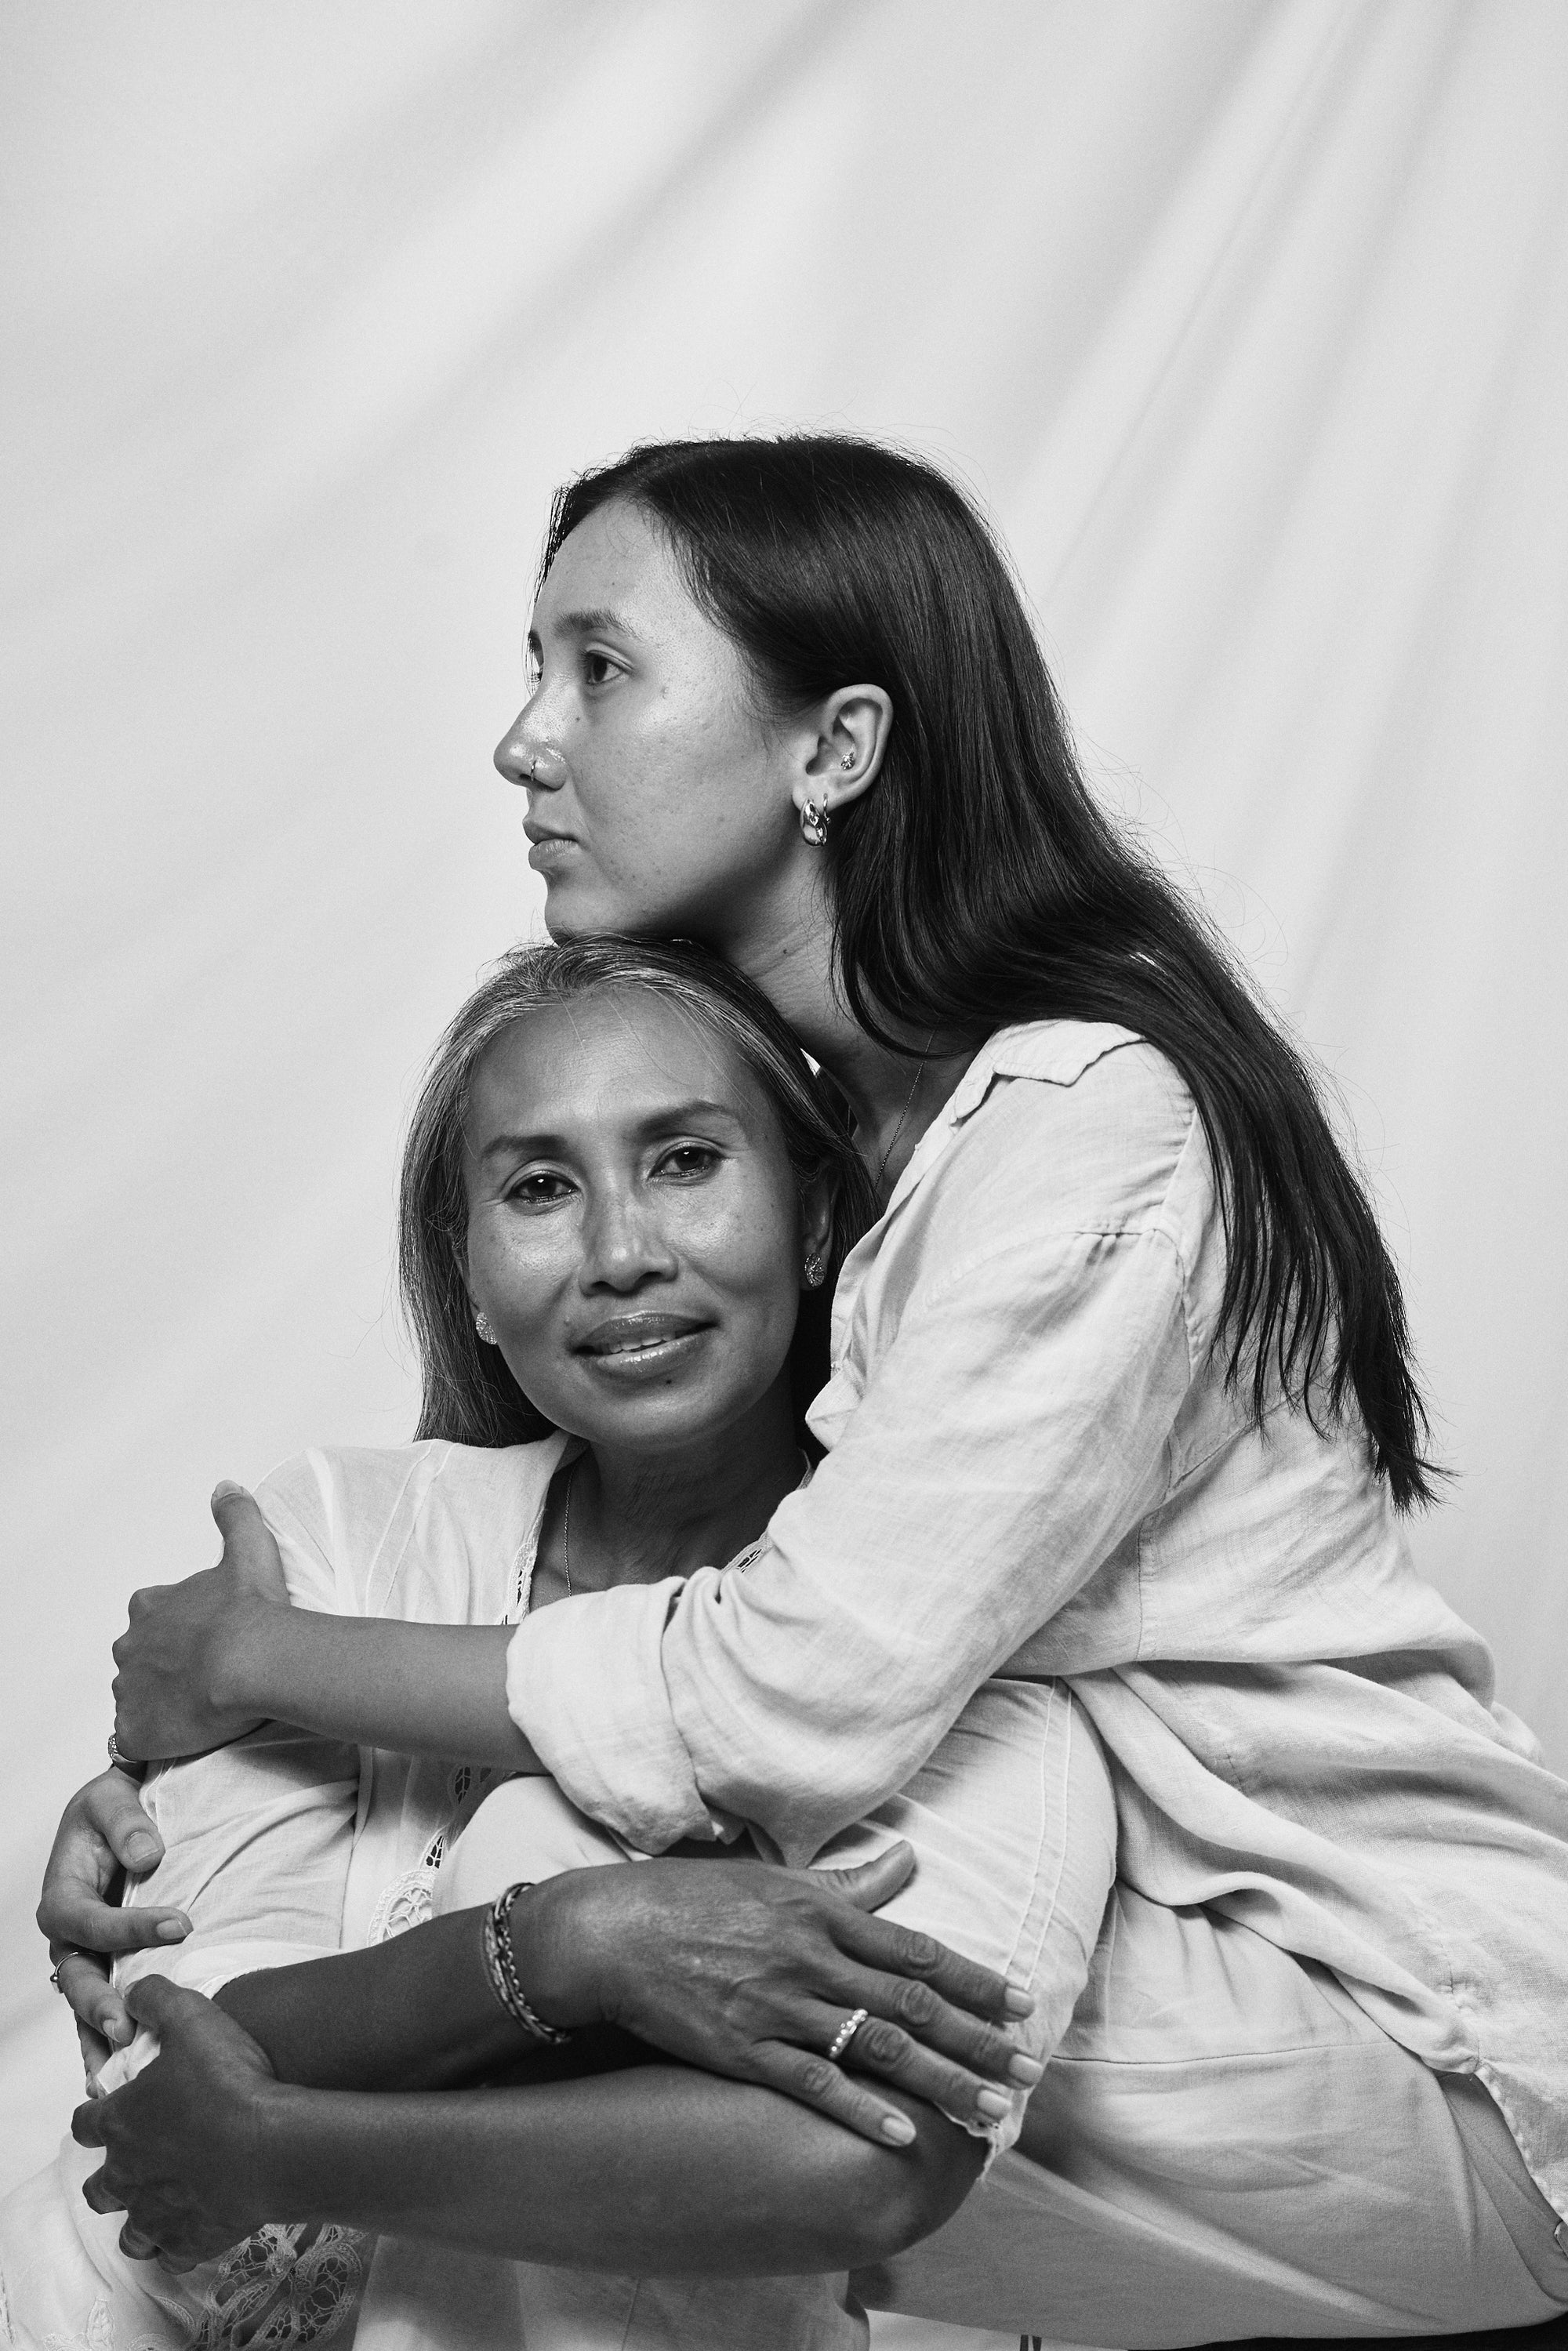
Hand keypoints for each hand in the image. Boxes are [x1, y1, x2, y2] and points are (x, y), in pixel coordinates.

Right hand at [38, 1769, 188, 2083]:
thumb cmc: (113, 1805)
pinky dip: (106, 2038)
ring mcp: (86, 1955)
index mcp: (63, 1892)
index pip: (88, 1919)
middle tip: (128, 2024)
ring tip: (122, 2067)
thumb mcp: (112, 1798)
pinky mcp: (108, 1967)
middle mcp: (68, 1933)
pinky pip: (102, 2006)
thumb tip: (147, 1855)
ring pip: (86, 2003)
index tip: (179, 1924)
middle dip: (100, 2003)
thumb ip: (127, 1823)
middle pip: (78, 1975)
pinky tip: (121, 2071)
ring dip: (101, 2035)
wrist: (123, 1813)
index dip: (129, 1927)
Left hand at [71, 1976, 285, 2267]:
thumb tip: (134, 1990)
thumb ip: (157, 1999)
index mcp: (121, 2123)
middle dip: (111, 2177)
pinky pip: (171, 2256)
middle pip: (99, 2188)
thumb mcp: (193, 2018)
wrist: (271, 2144)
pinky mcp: (190, 2242)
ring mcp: (157, 2214)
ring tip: (164, 2202)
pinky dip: (178, 2244)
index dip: (95, 2115)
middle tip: (140, 2159)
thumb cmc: (229, 2081)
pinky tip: (196, 2226)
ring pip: (131, 2231)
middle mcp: (128, 2175)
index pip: (86, 2122)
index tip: (110, 2109)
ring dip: (141, 2217)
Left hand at [112, 1484, 289, 1761]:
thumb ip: (235, 1517)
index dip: (176, 1629)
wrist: (251, 1662)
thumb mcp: (248, 1550)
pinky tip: (182, 1737)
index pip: (151, 1617)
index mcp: (151, 1607)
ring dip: (158, 1704)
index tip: (204, 1638)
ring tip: (198, 1710)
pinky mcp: (136, 1734)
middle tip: (203, 1676)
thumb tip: (226, 1488)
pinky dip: (152, 1740)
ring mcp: (129, 1694)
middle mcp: (130, 1648)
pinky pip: (135, 1741)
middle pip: (138, 1659)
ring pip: (136, 1700)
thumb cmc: (251, 1610)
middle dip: (162, 1667)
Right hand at [519, 1844, 1039, 2147]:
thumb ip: (847, 1883)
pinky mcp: (745, 2049)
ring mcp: (778, 2006)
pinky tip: (904, 2133)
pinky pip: (815, 2085)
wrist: (611, 1934)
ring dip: (942, 2081)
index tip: (1021, 2001)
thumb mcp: (775, 1879)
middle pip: (912, 2005)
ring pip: (878, 2049)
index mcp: (820, 1911)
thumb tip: (907, 1860)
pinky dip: (862, 2110)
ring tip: (991, 2110)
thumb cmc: (691, 1898)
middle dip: (978, 2040)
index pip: (916, 1951)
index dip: (973, 1979)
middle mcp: (809, 1958)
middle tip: (1030, 2068)